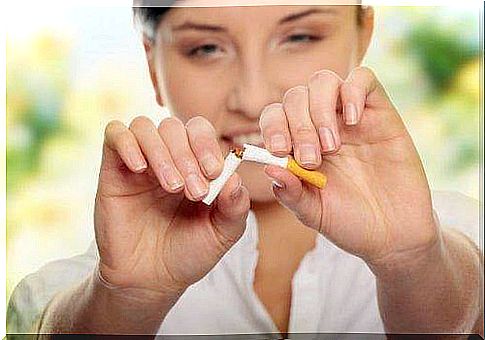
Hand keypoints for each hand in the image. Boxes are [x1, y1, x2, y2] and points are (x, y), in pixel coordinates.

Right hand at [94, 116, 249, 295]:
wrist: (151, 280)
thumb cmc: (188, 252)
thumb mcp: (223, 233)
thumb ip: (235, 207)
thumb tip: (236, 178)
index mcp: (195, 165)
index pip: (199, 131)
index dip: (207, 145)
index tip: (213, 172)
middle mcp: (167, 158)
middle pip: (174, 127)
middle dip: (187, 155)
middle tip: (194, 191)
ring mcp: (139, 162)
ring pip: (145, 127)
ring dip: (162, 152)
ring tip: (171, 186)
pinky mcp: (113, 170)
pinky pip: (115, 135)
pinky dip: (128, 143)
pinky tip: (140, 169)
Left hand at [260, 67, 439, 268]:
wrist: (394, 233)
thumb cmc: (350, 221)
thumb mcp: (313, 212)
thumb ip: (290, 192)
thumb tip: (268, 168)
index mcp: (298, 146)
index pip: (274, 116)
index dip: (272, 127)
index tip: (279, 151)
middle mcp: (321, 126)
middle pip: (295, 96)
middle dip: (298, 126)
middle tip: (312, 159)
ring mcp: (350, 117)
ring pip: (323, 81)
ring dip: (320, 110)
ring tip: (332, 146)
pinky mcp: (381, 113)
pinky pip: (363, 78)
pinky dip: (352, 92)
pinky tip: (353, 122)